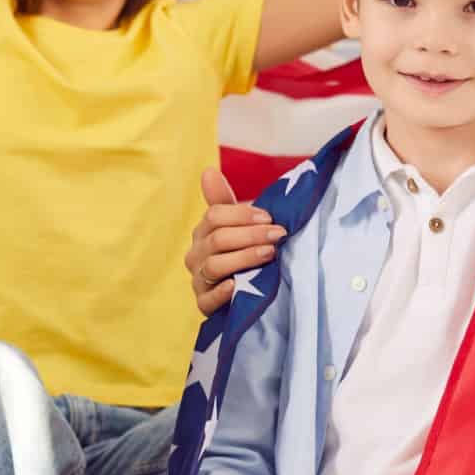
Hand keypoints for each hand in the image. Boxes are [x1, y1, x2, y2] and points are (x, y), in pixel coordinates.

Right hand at [187, 169, 284, 315]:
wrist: (244, 291)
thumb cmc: (243, 252)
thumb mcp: (237, 226)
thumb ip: (223, 200)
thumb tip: (208, 170)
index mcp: (203, 232)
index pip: (214, 216)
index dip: (242, 215)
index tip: (269, 217)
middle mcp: (196, 255)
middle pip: (218, 240)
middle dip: (251, 235)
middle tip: (278, 234)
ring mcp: (199, 280)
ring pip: (216, 266)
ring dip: (245, 258)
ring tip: (270, 254)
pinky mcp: (204, 304)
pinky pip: (207, 299)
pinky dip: (223, 292)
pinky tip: (237, 285)